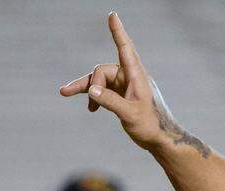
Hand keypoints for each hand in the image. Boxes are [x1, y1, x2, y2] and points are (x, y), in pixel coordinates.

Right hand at [58, 12, 170, 151]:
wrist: (160, 140)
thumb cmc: (151, 126)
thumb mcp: (129, 115)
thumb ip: (111, 102)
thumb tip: (91, 90)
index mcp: (136, 76)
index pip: (125, 49)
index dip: (118, 32)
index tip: (112, 15)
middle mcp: (129, 77)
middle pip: (102, 71)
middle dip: (92, 84)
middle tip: (90, 104)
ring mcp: (124, 86)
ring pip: (99, 81)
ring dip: (85, 89)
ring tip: (63, 92)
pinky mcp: (121, 95)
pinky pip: (103, 91)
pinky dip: (94, 97)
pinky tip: (90, 109)